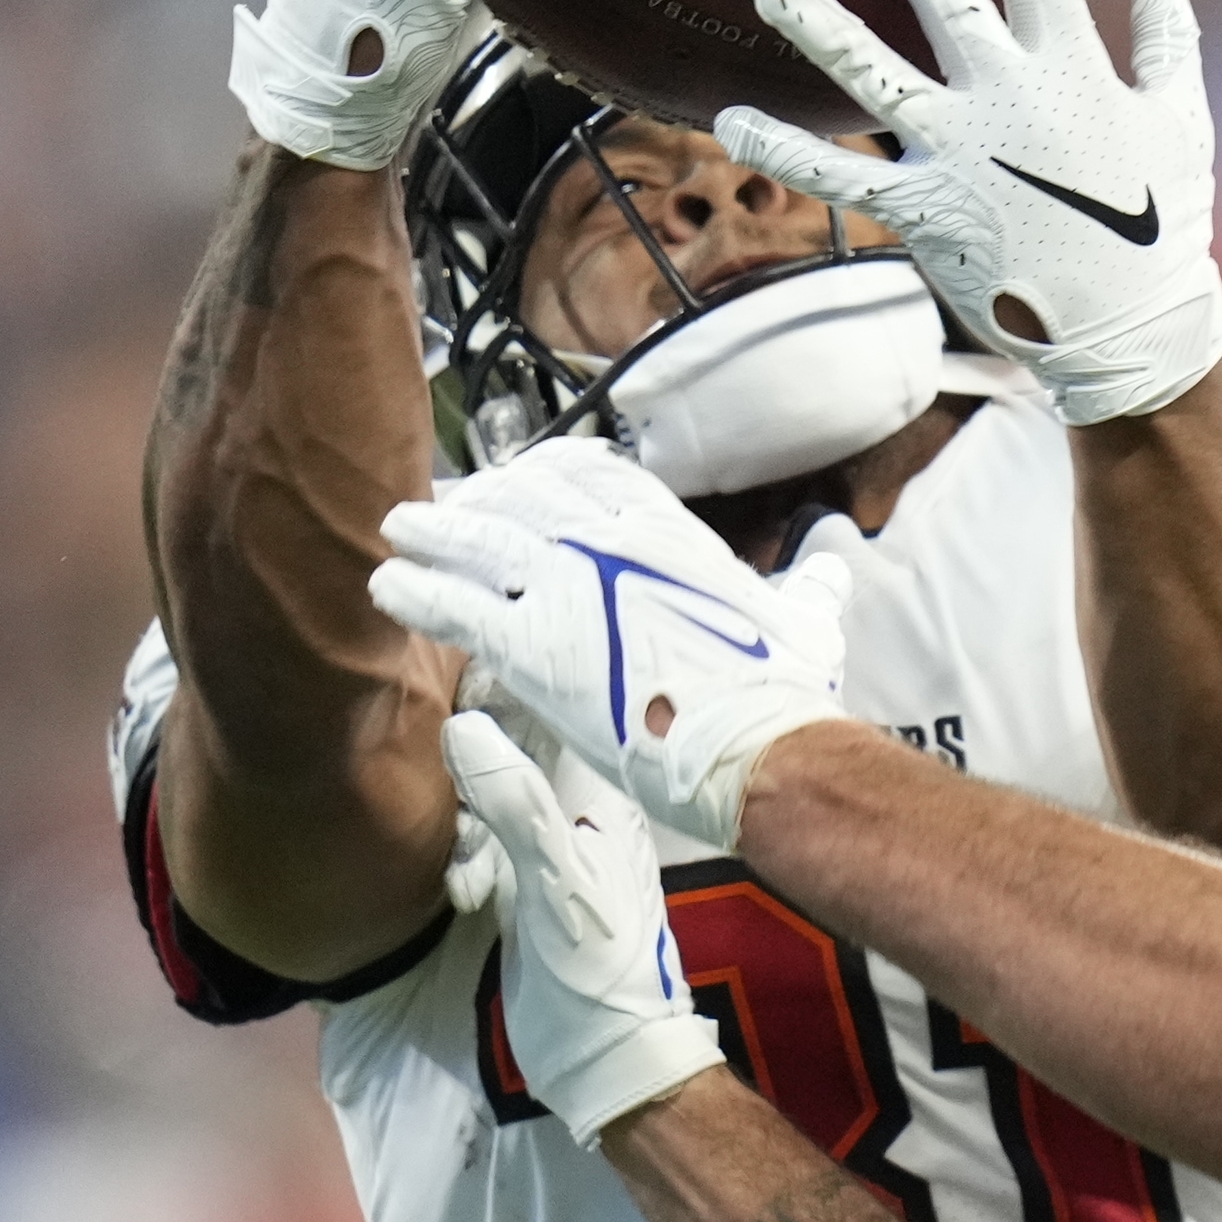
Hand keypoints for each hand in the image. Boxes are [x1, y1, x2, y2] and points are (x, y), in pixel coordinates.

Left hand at [370, 438, 859, 844]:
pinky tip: (390, 588)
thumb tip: (832, 561)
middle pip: (521, 498)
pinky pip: (456, 606)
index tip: (514, 480)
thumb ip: (809, 585)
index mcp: (668, 532)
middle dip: (476, 500)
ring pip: (478, 542)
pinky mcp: (534, 646)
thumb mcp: (807, 620)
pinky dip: (417, 593)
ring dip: (431, 533)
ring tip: (397, 531)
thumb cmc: (785, 694)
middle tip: (442, 508)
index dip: (540, 473)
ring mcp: (568, 587)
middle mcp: (611, 542)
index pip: (587, 474)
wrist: (761, 748)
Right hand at [440, 714, 722, 1144]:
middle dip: (464, 738)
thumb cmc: (598, 974)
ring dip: (454, 799)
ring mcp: (547, 854)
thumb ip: (516, 806)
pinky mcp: (521, 890)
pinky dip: (456, 849)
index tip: (443, 658)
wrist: (606, 1064)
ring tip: (428, 801)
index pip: (548, 719)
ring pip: (489, 798)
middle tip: (410, 718)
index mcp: (601, 803)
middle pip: (511, 752)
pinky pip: (479, 846)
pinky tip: (450, 874)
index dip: (499, 685)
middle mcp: (577, 818)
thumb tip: (464, 726)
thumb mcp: (555, 883)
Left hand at [714, 0, 1221, 425]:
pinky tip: (730, 121)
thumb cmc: (1162, 224)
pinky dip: (782, 152)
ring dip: (815, 23)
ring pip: (870, 71)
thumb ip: (1168, 34)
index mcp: (1073, 65)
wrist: (1129, 334)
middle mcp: (1007, 96)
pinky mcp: (922, 211)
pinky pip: (837, 176)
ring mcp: (958, 152)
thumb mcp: (1183, 120)